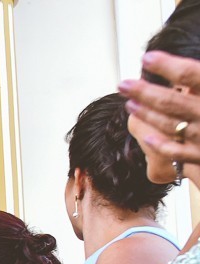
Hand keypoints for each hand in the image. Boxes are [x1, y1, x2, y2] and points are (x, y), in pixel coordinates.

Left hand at [120, 51, 199, 165]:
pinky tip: (145, 135)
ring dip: (146, 114)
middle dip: (144, 91)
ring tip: (130, 102)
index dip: (169, 65)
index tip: (147, 57)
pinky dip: (159, 144)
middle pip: (173, 101)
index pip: (193, 74)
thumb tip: (188, 78)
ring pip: (169, 126)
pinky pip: (177, 153)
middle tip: (122, 83)